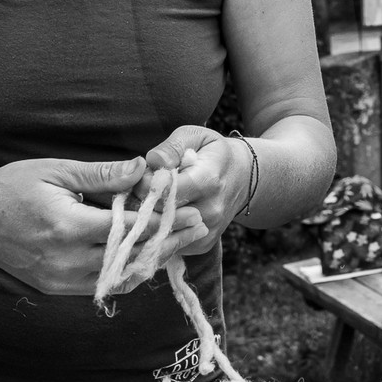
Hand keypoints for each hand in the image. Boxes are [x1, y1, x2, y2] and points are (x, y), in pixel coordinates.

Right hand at [0, 157, 205, 294]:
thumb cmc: (12, 187)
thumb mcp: (57, 171)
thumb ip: (102, 175)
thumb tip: (143, 168)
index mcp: (67, 228)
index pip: (129, 228)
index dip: (164, 220)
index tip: (191, 211)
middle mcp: (65, 261)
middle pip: (131, 257)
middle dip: (168, 242)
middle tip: (198, 227)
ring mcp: (60, 280)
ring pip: (120, 277)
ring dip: (152, 260)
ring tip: (180, 242)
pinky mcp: (56, 288)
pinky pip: (102, 285)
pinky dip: (128, 272)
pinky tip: (147, 256)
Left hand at [144, 125, 253, 254]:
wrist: (242, 177)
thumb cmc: (211, 153)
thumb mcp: (195, 136)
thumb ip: (172, 146)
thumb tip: (153, 160)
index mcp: (209, 180)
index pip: (166, 191)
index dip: (146, 184)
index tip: (142, 175)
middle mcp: (211, 210)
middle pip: (161, 215)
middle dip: (142, 203)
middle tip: (139, 190)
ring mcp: (208, 230)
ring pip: (162, 234)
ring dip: (147, 220)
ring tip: (148, 202)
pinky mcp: (202, 244)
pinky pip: (169, 245)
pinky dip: (157, 233)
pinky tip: (159, 216)